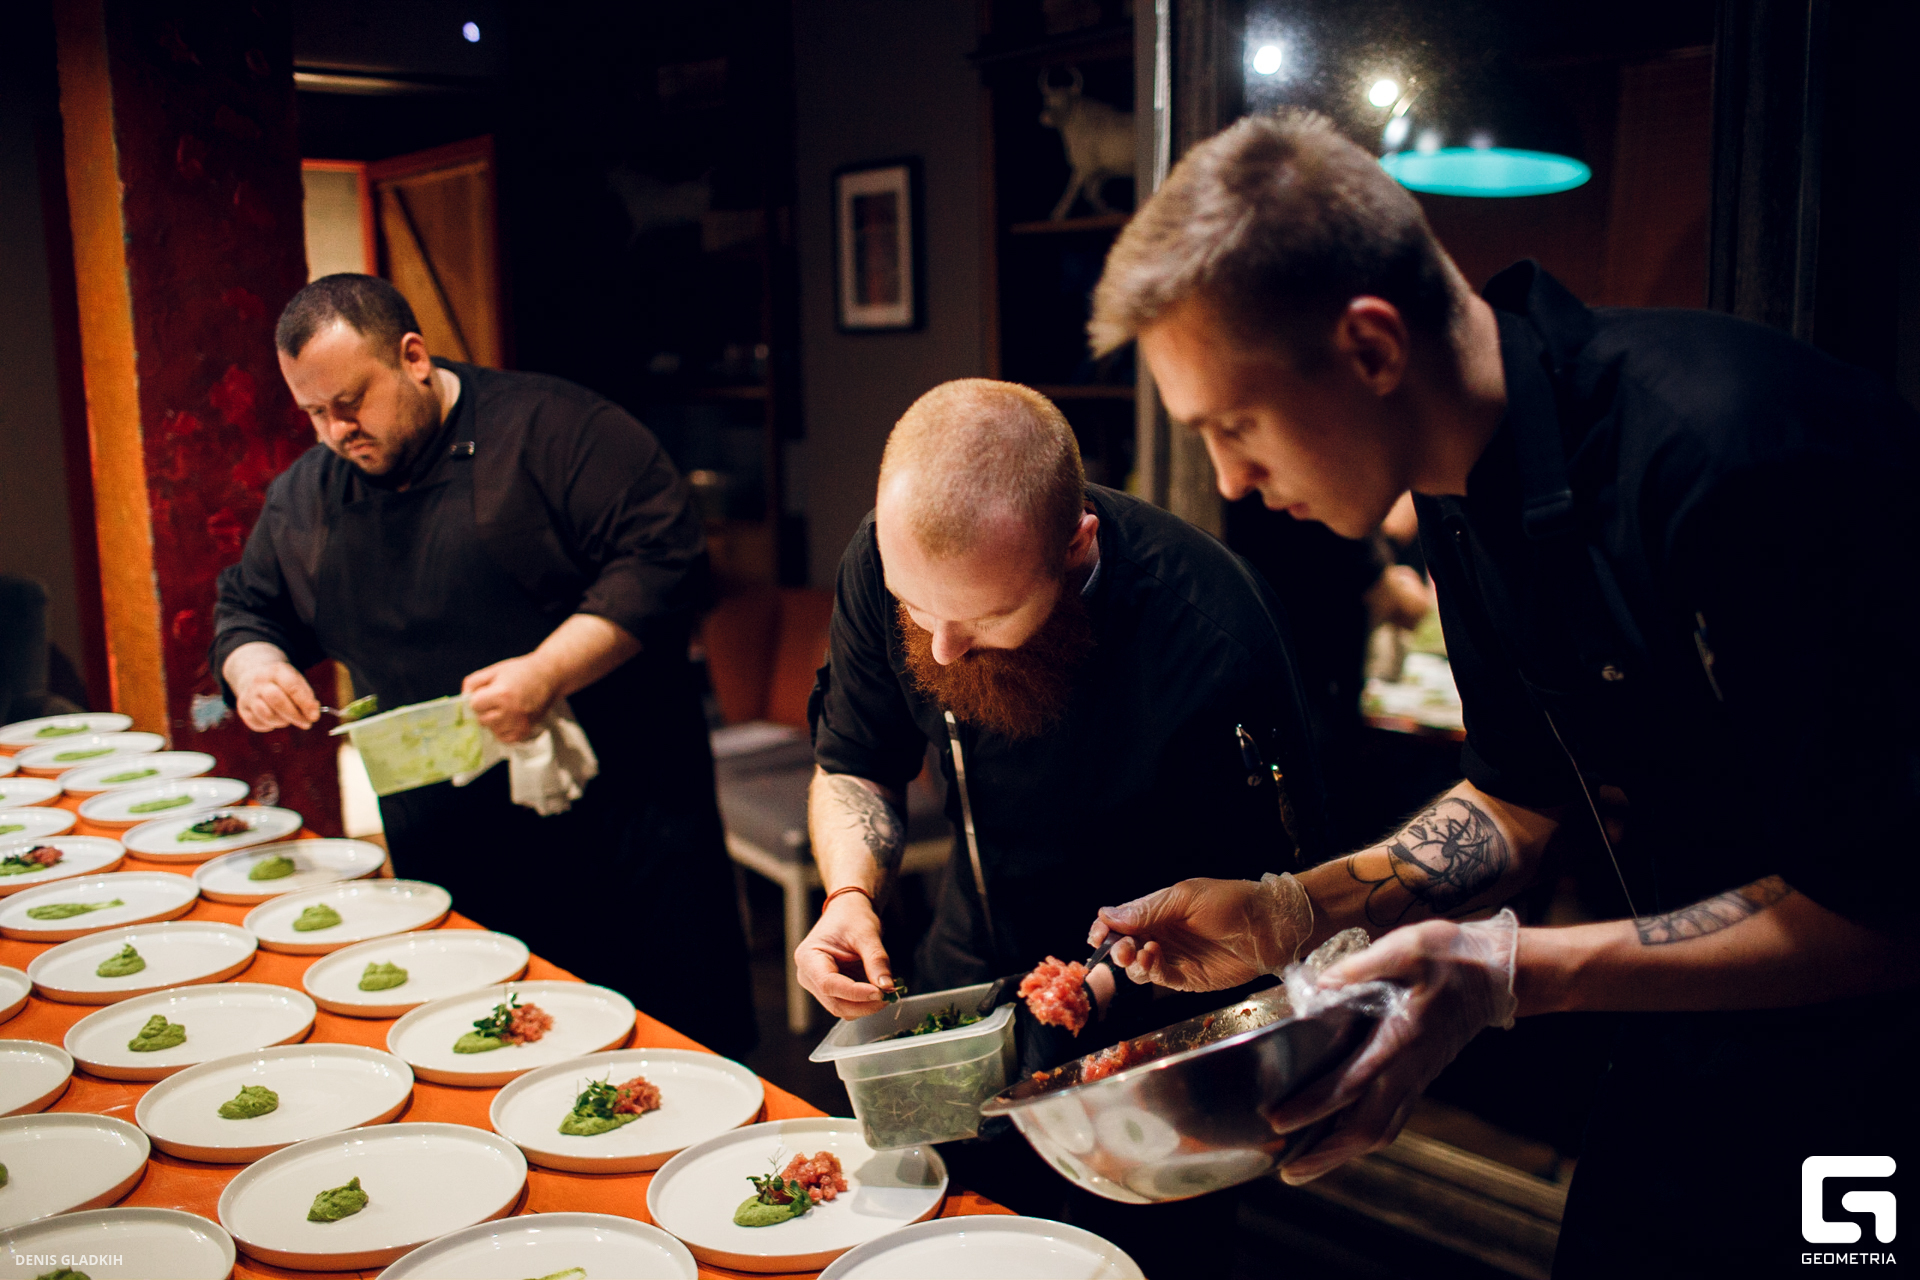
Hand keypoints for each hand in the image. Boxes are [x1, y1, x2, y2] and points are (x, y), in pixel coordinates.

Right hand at [227, 647, 319, 731]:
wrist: (255, 678)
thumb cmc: (283, 683)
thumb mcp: (297, 683)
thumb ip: (307, 698)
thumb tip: (313, 715)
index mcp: (277, 671)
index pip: (292, 687)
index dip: (305, 703)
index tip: (315, 716)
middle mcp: (260, 681)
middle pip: (277, 700)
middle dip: (294, 715)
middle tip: (306, 724)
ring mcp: (248, 694)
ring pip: (266, 714)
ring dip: (282, 721)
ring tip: (288, 718)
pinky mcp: (242, 708)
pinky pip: (257, 723)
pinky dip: (270, 725)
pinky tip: (275, 718)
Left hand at [462, 654, 558, 743]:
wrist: (550, 676)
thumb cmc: (521, 671)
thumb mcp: (494, 670)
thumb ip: (473, 683)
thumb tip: (462, 699)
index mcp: (501, 694)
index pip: (474, 705)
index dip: (478, 698)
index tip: (488, 691)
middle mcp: (510, 712)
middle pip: (481, 720)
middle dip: (485, 710)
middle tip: (497, 699)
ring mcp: (519, 724)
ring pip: (491, 730)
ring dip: (493, 721)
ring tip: (505, 708)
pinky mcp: (525, 731)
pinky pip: (504, 738)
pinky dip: (503, 730)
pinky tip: (509, 718)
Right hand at [795, 891, 894, 1019]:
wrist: (849, 912)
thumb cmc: (852, 917)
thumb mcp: (867, 934)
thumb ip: (876, 960)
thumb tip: (887, 986)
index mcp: (808, 957)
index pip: (829, 984)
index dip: (855, 993)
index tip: (880, 992)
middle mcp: (808, 976)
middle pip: (835, 1002)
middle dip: (864, 1003)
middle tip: (890, 994)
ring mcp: (818, 986)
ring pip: (842, 1008)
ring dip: (866, 1005)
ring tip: (887, 990)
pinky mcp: (831, 991)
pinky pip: (848, 1005)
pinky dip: (865, 1002)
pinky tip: (879, 990)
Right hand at [1089, 873, 1312, 991]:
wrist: (1270, 927)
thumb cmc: (1231, 902)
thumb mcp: (1186, 897)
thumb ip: (1148, 909)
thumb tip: (1107, 914)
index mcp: (1158, 910)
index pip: (1120, 921)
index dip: (1104, 928)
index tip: (1096, 935)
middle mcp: (1162, 934)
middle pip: (1124, 946)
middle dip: (1116, 948)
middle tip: (1122, 949)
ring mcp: (1174, 958)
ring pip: (1137, 967)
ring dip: (1132, 962)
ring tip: (1141, 953)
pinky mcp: (1187, 978)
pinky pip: (1159, 978)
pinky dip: (1151, 971)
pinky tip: (1155, 958)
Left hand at [1264, 909, 1517, 1184]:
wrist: (1497, 974)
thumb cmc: (1451, 957)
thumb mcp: (1406, 948)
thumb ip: (1359, 968)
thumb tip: (1320, 986)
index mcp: (1402, 1039)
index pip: (1352, 1083)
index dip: (1314, 1105)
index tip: (1279, 1119)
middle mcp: (1410, 1069)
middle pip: (1367, 1126)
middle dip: (1325, 1151)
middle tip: (1286, 1169)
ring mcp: (1418, 1078)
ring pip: (1381, 1130)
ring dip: (1341, 1153)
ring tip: (1303, 1166)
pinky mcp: (1420, 1077)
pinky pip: (1391, 1119)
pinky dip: (1361, 1137)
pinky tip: (1336, 1140)